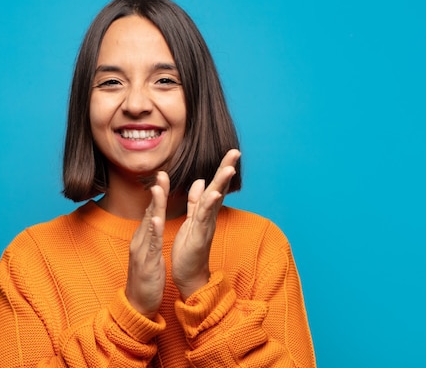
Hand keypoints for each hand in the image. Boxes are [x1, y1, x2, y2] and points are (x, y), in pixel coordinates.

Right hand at [125, 172, 169, 318]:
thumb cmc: (147, 277)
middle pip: (149, 212)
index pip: (151, 211)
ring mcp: (142, 251)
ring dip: (153, 206)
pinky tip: (155, 220)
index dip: (158, 193)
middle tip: (161, 173)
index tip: (163, 175)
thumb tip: (154, 217)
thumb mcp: (150, 251)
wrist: (138, 303)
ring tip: (158, 189)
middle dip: (156, 193)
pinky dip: (152, 232)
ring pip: (148, 224)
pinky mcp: (146, 263)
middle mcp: (140, 240)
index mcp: (144, 237)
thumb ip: (152, 233)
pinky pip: (150, 245)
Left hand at [171, 149, 240, 299]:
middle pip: (219, 189)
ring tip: (228, 169)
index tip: (232, 151)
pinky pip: (203, 218)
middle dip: (226, 170)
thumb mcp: (192, 219)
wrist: (189, 274)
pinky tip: (214, 194)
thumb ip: (195, 201)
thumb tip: (200, 181)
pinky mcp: (199, 236)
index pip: (215, 185)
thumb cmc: (190, 248)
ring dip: (221, 185)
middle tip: (235, 152)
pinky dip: (208, 206)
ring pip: (213, 201)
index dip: (222, 168)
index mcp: (206, 211)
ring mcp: (206, 226)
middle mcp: (209, 216)